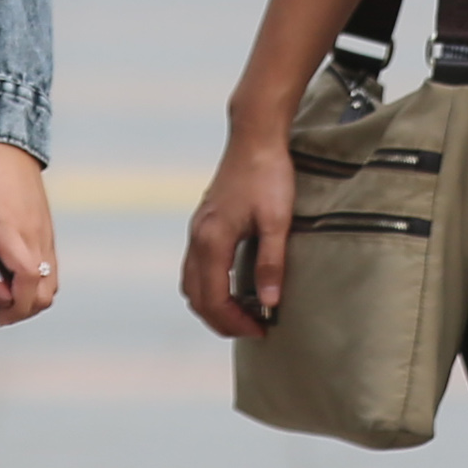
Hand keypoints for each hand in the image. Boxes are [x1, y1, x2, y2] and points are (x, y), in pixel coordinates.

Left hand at [0, 136, 58, 324]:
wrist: (0, 129)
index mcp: (5, 224)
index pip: (26, 278)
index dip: (16, 305)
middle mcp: (31, 230)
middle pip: (45, 289)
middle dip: (22, 308)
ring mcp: (42, 227)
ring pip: (50, 278)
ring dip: (29, 293)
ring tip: (0, 290)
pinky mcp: (44, 223)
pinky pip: (47, 262)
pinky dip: (34, 276)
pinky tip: (8, 268)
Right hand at [180, 123, 296, 340]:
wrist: (254, 137)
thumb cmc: (268, 174)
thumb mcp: (277, 221)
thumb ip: (271, 263)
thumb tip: (268, 302)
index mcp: (212, 240)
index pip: (214, 299)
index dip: (234, 322)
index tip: (259, 330)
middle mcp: (198, 237)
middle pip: (196, 297)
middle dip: (220, 320)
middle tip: (250, 330)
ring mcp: (197, 229)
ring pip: (191, 283)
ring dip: (211, 305)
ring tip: (241, 314)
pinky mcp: (203, 223)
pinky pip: (194, 266)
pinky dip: (207, 286)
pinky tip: (230, 286)